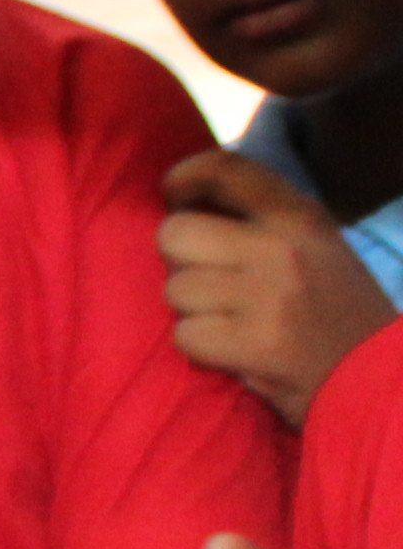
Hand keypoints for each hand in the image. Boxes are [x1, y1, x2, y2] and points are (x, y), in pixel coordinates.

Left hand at [159, 148, 395, 421]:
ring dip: (191, 311)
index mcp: (300, 218)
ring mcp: (267, 295)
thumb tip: (185, 203)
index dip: (185, 175)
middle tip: (209, 284)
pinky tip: (233, 351)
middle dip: (179, 262)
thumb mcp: (315, 248)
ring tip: (231, 323)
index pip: (226, 169)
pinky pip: (184, 334)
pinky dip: (199, 348)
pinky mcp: (254, 342)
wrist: (377, 379)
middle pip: (175, 233)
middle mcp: (281, 248)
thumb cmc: (336, 314)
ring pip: (175, 288)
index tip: (171, 193)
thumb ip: (260, 222)